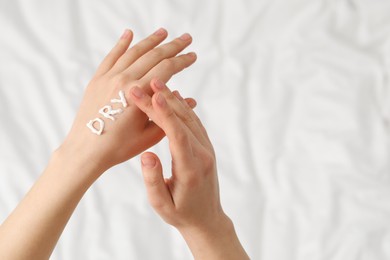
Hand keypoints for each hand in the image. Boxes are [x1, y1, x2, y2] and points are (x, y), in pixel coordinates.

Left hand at [59, 28, 196, 172]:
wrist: (86, 151)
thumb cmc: (119, 147)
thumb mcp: (150, 135)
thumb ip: (169, 114)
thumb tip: (190, 101)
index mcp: (139, 93)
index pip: (167, 69)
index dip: (182, 60)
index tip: (193, 55)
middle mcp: (124, 80)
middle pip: (153, 56)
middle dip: (173, 46)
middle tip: (186, 38)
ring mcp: (108, 78)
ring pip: (133, 52)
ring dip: (150, 41)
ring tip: (164, 32)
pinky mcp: (97, 80)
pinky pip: (111, 56)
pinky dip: (121, 44)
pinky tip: (129, 34)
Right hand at [130, 79, 249, 258]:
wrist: (207, 218)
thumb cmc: (180, 214)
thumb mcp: (162, 205)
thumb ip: (153, 180)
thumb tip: (147, 155)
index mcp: (191, 169)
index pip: (176, 136)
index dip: (164, 115)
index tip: (150, 97)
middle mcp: (203, 155)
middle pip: (182, 122)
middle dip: (163, 101)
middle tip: (146, 83)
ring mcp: (207, 149)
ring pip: (190, 119)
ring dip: (173, 100)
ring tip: (156, 83)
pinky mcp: (206, 147)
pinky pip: (194, 123)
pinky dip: (182, 108)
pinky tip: (172, 96)